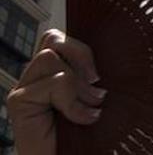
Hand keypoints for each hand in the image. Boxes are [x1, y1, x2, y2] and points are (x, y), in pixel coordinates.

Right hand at [6, 28, 106, 154]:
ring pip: (50, 57)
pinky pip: (54, 82)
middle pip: (53, 39)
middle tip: (96, 84)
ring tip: (90, 107)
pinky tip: (82, 119)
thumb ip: (94, 74)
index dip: (81, 48)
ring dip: (79, 84)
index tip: (100, 74)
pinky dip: (74, 101)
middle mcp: (36, 77)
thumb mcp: (99, 95)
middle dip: (81, 56)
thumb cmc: (92, 134)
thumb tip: (113, 47)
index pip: (59, 39)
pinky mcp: (19, 101)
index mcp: (55, 72)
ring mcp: (25, 88)